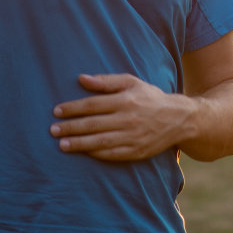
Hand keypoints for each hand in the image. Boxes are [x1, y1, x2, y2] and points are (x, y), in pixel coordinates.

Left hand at [50, 73, 189, 161]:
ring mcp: (132, 137)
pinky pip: (112, 154)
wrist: (179, 119)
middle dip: (70, 127)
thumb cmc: (151, 98)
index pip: (92, 104)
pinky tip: (83, 152)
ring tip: (61, 145)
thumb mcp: (132, 82)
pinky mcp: (136, 151)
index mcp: (125, 100)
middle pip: (93, 124)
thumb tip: (81, 79)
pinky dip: (96, 153)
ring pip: (99, 141)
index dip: (73, 108)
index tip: (56, 111)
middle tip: (53, 130)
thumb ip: (106, 81)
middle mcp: (128, 119)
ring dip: (79, 143)